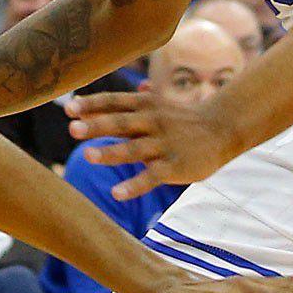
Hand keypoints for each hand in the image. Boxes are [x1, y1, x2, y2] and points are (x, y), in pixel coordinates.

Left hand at [66, 90, 244, 198]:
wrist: (224, 128)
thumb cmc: (181, 118)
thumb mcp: (156, 103)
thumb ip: (126, 104)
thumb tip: (86, 98)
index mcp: (145, 105)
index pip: (114, 102)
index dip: (92, 105)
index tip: (69, 108)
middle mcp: (153, 122)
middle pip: (121, 123)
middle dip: (96, 125)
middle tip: (72, 129)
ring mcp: (164, 145)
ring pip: (135, 149)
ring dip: (111, 153)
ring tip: (87, 156)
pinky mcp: (175, 167)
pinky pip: (152, 177)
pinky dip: (135, 185)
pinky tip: (117, 194)